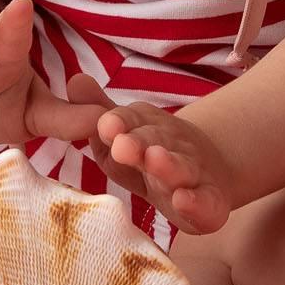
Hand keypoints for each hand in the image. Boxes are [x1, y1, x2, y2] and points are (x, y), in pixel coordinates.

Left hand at [63, 75, 236, 235]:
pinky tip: (183, 200)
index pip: (133, 121)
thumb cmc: (153, 156)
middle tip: (122, 145)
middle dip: (140, 143)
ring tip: (153, 160)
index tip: (106, 124)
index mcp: (148, 130)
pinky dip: (196, 203)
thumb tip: (74, 80)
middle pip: (156, 142)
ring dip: (167, 165)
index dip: (121, 122)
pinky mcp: (209, 204)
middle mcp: (172, 147)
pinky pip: (205, 204)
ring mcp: (193, 175)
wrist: (210, 175)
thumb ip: (102, 113)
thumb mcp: (126, 135)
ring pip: (180, 169)